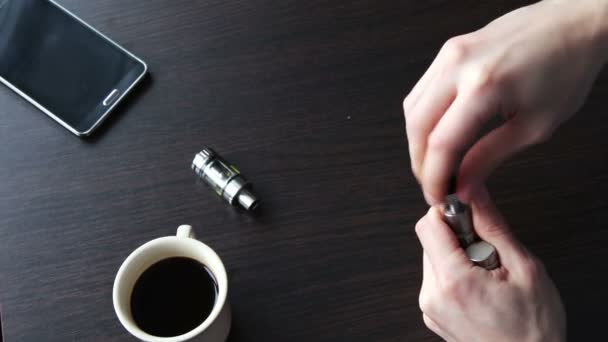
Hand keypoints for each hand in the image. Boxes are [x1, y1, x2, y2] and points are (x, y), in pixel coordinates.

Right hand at [404, 0, 607, 204]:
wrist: (573, 23)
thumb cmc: (566, 67)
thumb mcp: (534, 126)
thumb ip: (489, 158)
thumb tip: (464, 185)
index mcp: (484, 86)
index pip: (441, 144)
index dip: (434, 177)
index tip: (438, 196)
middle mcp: (459, 65)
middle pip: (418, 127)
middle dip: (420, 163)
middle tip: (434, 184)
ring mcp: (450, 54)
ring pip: (412, 108)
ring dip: (418, 142)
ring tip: (436, 163)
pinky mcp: (449, 50)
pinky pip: (421, 90)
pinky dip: (422, 118)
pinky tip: (436, 133)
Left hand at [415, 188, 565, 341]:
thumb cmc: (533, 329)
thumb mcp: (525, 269)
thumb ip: (493, 226)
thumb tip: (475, 192)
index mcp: (454, 281)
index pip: (428, 224)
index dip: (449, 214)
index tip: (471, 219)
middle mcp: (433, 295)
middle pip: (431, 241)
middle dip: (459, 238)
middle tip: (490, 257)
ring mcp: (430, 308)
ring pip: (434, 259)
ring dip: (458, 258)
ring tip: (488, 277)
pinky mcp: (432, 314)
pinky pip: (437, 280)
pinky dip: (456, 276)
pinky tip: (481, 290)